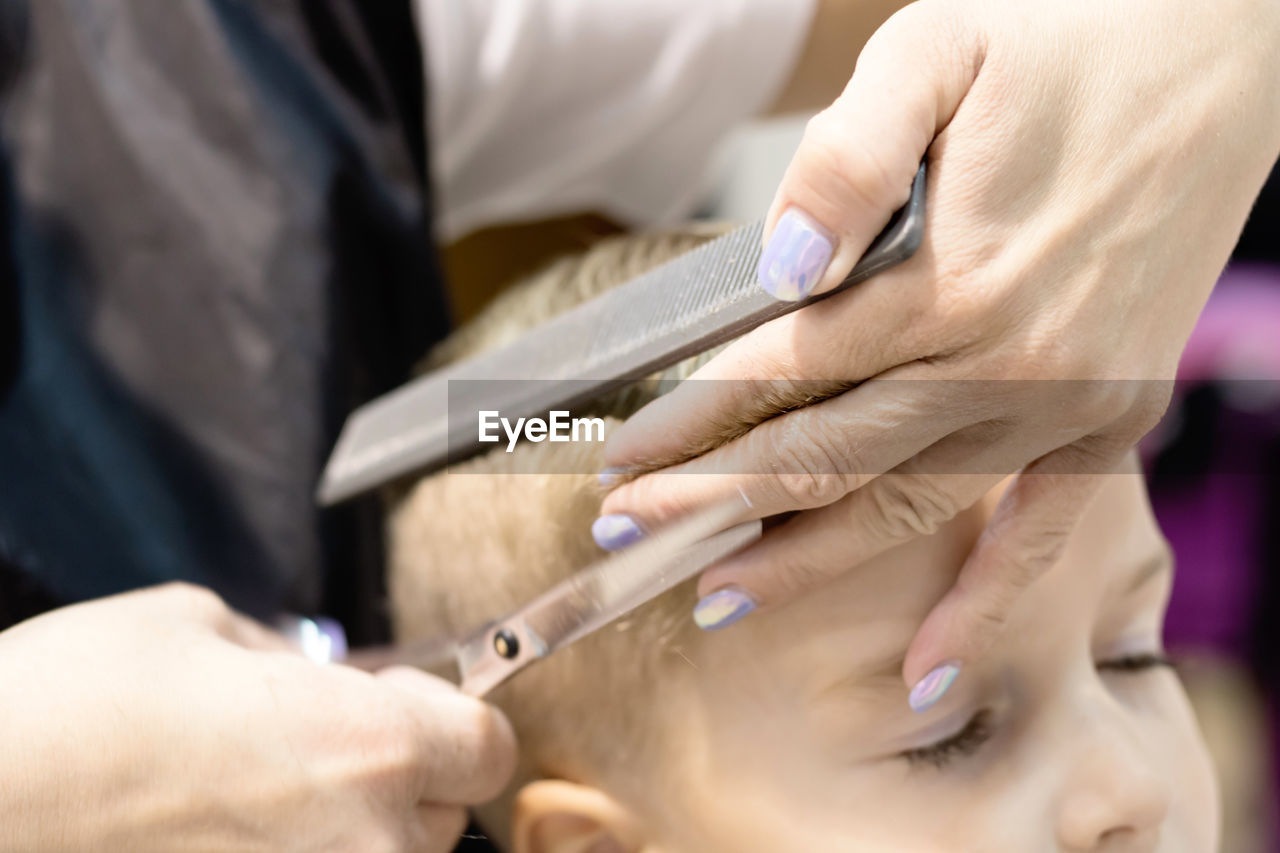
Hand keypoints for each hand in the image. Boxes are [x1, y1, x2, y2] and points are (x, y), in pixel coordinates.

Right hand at [0, 584, 515, 851]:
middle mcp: (366, 845)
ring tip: (257, 802)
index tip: (409, 706)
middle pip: (443, 816)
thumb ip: (291, 658)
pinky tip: (224, 833)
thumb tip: (317, 678)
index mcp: (368, 746)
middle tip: (315, 750)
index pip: (491, 749)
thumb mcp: (196, 628)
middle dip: (398, 779)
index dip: (455, 720)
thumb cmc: (65, 709)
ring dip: (349, 831)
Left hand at [596, 0, 1279, 706]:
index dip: (690, 424)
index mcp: (953, 275)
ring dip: (803, 561)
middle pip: (825, 455)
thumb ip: (848, 156)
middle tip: (625, 535)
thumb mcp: (935, 50)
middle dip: (711, 502)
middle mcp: (1010, 360)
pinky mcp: (1110, 419)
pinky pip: (1041, 541)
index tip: (621, 464)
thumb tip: (782, 265)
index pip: (781, 372)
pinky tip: (921, 675)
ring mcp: (1066, 402)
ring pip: (904, 509)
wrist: (1219, 55)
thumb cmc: (1068, 42)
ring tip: (716, 594)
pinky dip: (980, 613)